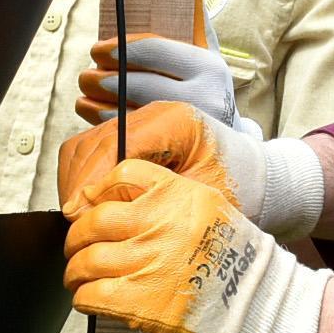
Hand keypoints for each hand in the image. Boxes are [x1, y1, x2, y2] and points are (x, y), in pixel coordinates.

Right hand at [57, 100, 325, 239]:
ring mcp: (142, 120)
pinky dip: (81, 175)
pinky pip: (92, 149)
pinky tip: (86, 205)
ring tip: (78, 218)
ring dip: (76, 180)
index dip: (92, 180)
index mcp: (176, 120)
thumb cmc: (238, 191)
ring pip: (86, 143)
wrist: (258, 182)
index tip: (79, 213)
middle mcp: (155, 110)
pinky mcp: (133, 133)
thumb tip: (94, 211)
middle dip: (79, 183)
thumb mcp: (197, 199)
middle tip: (75, 222)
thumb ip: (148, 199)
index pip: (117, 143)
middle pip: (95, 141)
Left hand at [64, 160, 328, 332]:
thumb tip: (119, 205)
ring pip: (86, 259)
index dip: (98, 189)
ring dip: (76, 269)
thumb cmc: (239, 265)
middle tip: (78, 246)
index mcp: (179, 196)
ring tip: (79, 276)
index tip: (91, 203)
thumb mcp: (211, 210)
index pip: (121, 174)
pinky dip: (84, 297)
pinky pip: (92, 294)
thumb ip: (170, 201)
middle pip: (94, 219)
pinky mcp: (141, 303)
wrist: (262, 309)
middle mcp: (160, 225)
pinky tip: (90, 299)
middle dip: (78, 235)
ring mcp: (149, 264)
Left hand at [77, 29, 237, 127]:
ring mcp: (189, 128)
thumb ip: (195, 20)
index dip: (119, 48)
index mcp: (209, 66)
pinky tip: (92, 115)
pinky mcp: (175, 150)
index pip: (154, 50)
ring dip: (98, 105)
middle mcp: (203, 97)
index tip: (96, 50)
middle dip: (104, 80)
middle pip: (139, 84)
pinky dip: (106, 125)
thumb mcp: (208, 53)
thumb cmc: (208, 86)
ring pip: (132, 113)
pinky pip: (132, 138)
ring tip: (82, 95)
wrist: (231, 141)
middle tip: (85, 76)